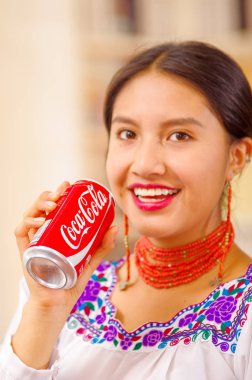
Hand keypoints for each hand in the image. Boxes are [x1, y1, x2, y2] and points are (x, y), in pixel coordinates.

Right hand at [15, 181, 117, 311]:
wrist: (58, 304)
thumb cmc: (71, 281)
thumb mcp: (90, 260)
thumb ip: (101, 247)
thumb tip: (114, 228)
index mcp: (55, 232)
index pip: (53, 207)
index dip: (58, 193)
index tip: (68, 185)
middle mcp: (43, 234)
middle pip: (40, 208)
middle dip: (48, 196)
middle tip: (60, 193)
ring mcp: (33, 242)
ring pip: (29, 216)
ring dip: (38, 205)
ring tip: (52, 205)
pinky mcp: (26, 252)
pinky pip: (21, 233)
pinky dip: (27, 223)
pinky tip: (39, 221)